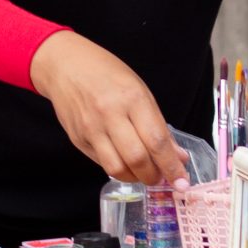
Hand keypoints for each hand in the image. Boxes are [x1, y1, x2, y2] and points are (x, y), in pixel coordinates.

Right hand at [32, 33, 187, 186]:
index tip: (182, 181)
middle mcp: (110, 114)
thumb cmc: (108, 74)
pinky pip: (102, 163)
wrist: (65, 66)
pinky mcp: (78, 140)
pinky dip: (118, 168)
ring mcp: (91, 129)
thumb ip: (158, 126)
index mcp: (132, 98)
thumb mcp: (140, 91)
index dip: (171, 166)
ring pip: (117, 169)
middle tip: (161, 178)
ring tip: (143, 173)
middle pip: (137, 159)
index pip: (156, 141)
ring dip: (135, 178)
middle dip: (154, 176)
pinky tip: (125, 162)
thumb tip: (178, 156)